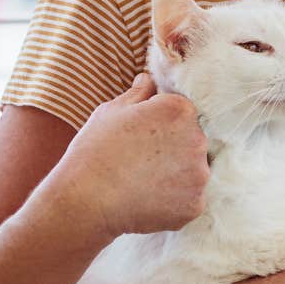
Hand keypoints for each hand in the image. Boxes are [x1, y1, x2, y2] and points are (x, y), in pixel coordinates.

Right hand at [58, 72, 208, 238]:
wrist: (84, 200)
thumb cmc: (93, 151)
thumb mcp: (111, 112)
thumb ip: (138, 93)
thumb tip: (149, 79)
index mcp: (180, 111)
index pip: (183, 113)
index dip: (160, 124)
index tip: (141, 136)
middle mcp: (198, 140)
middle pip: (193, 141)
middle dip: (173, 148)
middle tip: (140, 161)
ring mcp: (200, 175)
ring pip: (194, 171)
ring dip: (176, 175)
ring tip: (143, 182)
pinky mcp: (195, 205)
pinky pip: (190, 199)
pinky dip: (173, 201)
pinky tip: (148, 200)